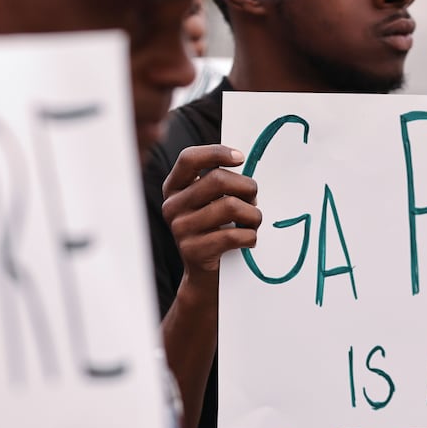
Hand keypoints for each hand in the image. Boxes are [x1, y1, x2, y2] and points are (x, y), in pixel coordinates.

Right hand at [161, 144, 262, 292]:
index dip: (216, 153)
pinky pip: (233, 236)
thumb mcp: (208, 202)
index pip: (189, 159)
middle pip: (217, 180)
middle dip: (246, 187)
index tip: (240, 158)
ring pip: (230, 207)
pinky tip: (249, 240)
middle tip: (255, 199)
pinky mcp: (193, 251)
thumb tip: (242, 160)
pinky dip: (250, 237)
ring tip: (254, 222)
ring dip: (253, 214)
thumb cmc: (214, 229)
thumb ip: (218, 182)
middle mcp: (172, 206)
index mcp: (173, 188)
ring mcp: (180, 229)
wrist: (203, 274)